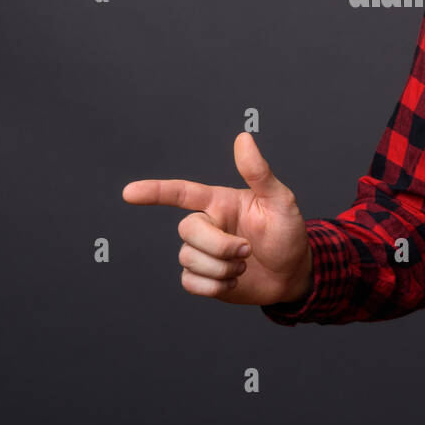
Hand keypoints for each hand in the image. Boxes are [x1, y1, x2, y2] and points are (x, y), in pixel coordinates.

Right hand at [123, 132, 312, 305]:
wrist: (294, 273)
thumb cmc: (288, 232)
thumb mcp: (280, 200)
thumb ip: (259, 172)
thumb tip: (243, 138)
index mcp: (220, 202)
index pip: (182, 193)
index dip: (155, 192)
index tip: (130, 193)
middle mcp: (208, 225)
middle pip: (187, 230)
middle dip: (218, 245)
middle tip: (247, 251)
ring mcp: (204, 252)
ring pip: (189, 259)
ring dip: (221, 268)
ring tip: (244, 266)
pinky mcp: (203, 278)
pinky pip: (190, 283)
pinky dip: (213, 287)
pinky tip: (233, 282)